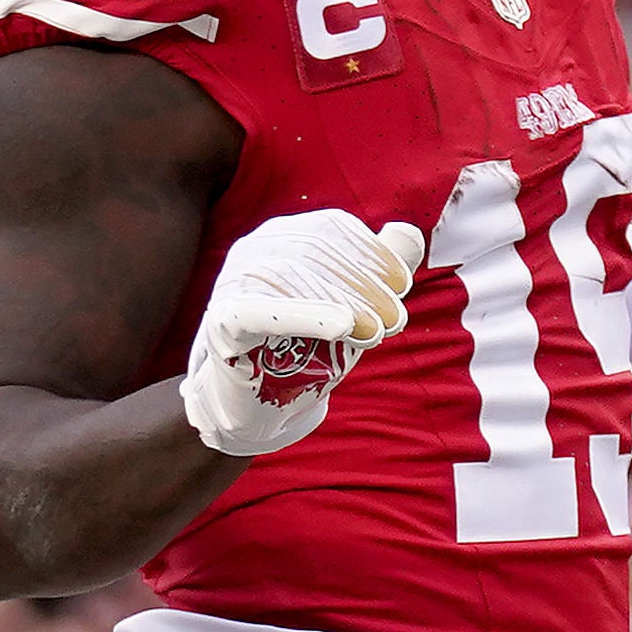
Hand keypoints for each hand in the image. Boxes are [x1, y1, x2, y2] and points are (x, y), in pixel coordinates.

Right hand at [176, 210, 426, 456]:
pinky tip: (340, 326)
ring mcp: (232, 284)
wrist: (260, 403)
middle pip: (314, 252)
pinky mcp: (223, 323)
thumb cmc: (304, 347)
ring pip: (290, 279)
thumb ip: (376, 267)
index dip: (370, 252)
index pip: (330, 228)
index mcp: (283, 236)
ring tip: (375, 334)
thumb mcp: (349, 305)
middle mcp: (253, 250)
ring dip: (344, 305)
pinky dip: (301, 316)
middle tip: (394, 321)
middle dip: (362, 285)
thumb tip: (408, 234)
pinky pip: (259, 313)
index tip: (401, 284)